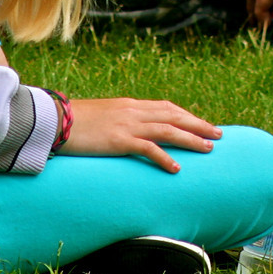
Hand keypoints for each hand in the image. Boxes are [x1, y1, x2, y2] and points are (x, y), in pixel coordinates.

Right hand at [61, 97, 221, 172]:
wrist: (54, 120)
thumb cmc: (76, 121)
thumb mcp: (104, 116)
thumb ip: (121, 120)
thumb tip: (133, 131)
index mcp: (131, 105)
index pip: (167, 108)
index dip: (187, 116)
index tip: (203, 124)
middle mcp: (133, 111)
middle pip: (174, 116)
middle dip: (198, 125)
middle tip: (219, 134)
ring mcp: (127, 125)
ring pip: (168, 130)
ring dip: (190, 139)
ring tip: (208, 149)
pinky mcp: (118, 140)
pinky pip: (147, 148)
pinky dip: (164, 157)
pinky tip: (176, 168)